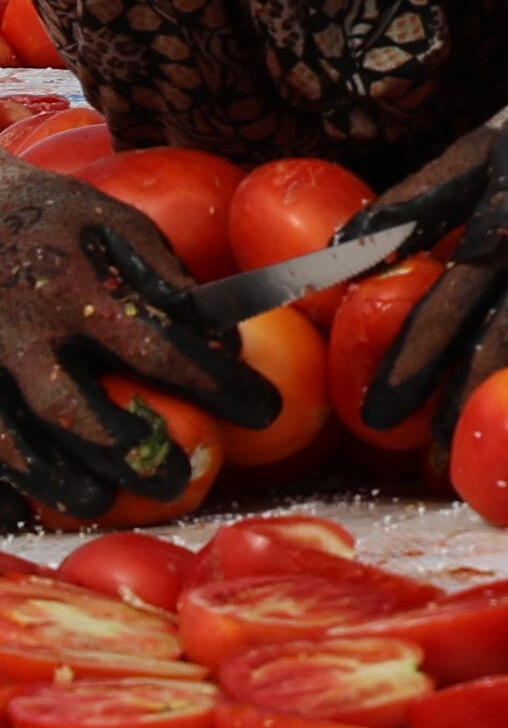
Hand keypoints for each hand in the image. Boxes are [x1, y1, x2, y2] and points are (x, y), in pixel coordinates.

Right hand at [0, 165, 267, 520]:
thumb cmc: (47, 214)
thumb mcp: (111, 220)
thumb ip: (163, 274)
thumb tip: (218, 336)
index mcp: (72, 288)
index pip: (156, 348)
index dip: (214, 384)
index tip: (263, 409)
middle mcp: (17, 331)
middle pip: (73, 411)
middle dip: (128, 451)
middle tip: (173, 482)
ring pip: (9, 442)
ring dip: (55, 480)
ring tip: (97, 500)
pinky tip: (17, 513)